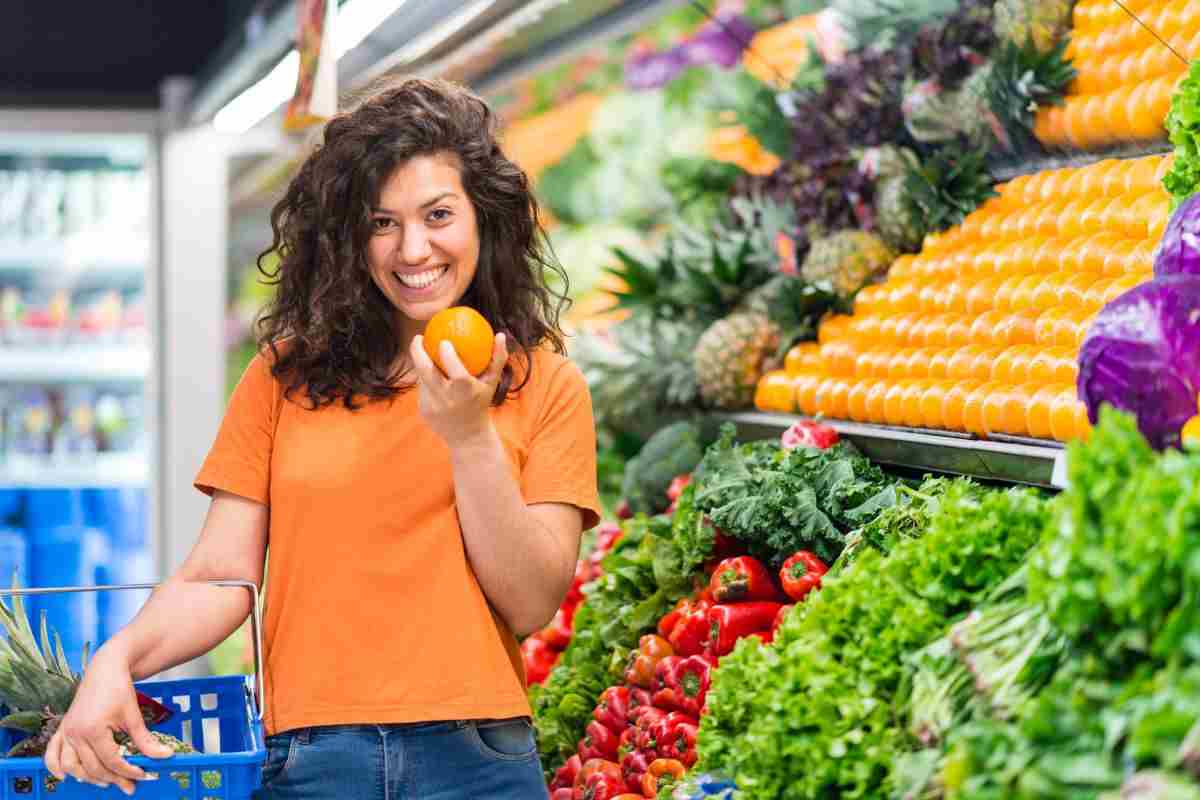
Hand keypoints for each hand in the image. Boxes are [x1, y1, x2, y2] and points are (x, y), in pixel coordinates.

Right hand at [45, 646, 172, 794]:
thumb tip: (164, 756)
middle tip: (129, 786)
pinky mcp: (63, 728)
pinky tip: (65, 777)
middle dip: (113, 779)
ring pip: (72, 766)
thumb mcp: (134, 715)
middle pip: (93, 767)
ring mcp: (67, 732)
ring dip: (88, 777)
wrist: (105, 668)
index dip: (128, 771)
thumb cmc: (119, 688)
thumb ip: (146, 740)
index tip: (143, 775)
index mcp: (93, 730)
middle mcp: (75, 734)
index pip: (111, 761)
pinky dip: (55, 767)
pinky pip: (52, 753)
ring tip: (107, 782)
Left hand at [410, 332, 507, 448]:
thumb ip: (498, 358)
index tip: (444, 340)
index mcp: (466, 393)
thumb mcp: (492, 382)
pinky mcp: (424, 411)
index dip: (447, 354)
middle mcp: (448, 400)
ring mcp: (433, 407)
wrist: (467, 435)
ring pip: (421, 379)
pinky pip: (422, 389)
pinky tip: (424, 368)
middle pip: (426, 372)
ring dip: (420, 364)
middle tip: (418, 338)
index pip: (456, 372)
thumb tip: (500, 334)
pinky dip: (424, 379)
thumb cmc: (482, 402)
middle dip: (417, 351)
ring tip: (421, 349)